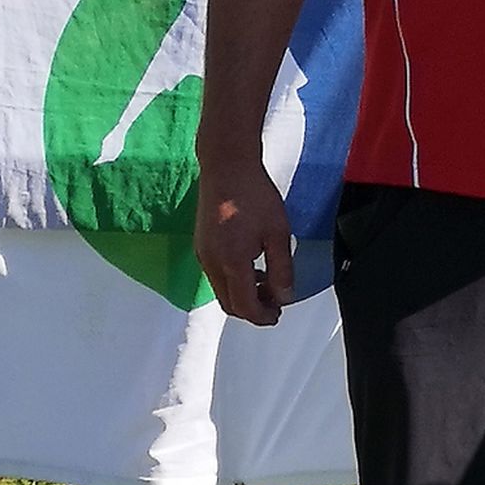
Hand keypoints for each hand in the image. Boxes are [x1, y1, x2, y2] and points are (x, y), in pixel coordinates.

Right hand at [194, 162, 295, 324]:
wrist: (226, 168)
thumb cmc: (255, 196)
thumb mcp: (278, 234)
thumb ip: (282, 269)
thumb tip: (284, 297)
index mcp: (231, 262)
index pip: (244, 306)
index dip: (262, 317)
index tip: (277, 316)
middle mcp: (210, 262)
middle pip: (229, 304)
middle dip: (252, 310)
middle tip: (276, 305)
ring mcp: (202, 254)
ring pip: (221, 290)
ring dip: (243, 295)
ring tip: (269, 286)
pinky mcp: (201, 245)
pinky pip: (216, 275)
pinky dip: (234, 281)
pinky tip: (253, 269)